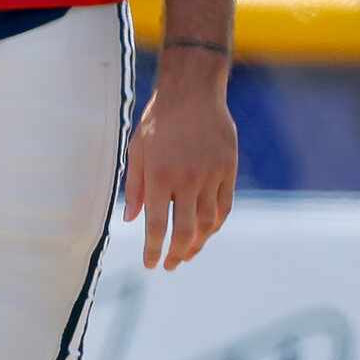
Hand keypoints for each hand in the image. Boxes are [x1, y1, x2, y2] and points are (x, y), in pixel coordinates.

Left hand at [123, 71, 237, 270]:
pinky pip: (224, 206)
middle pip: (186, 230)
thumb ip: (134, 187)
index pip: (156, 224)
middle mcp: (186, 180)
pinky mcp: (229, 170)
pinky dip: (216, 224)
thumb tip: (131, 220)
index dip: (153, 249)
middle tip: (170, 265)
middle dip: (177, 253)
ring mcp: (211, 176)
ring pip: (209, 222)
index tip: (150, 264)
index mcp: (159, 176)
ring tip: (187, 253)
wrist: (192, 94)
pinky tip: (207, 233)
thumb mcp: (136, 151)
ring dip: (198, 243)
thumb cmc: (157, 122)